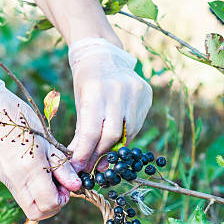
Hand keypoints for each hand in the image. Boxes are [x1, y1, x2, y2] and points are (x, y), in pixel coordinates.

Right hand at [0, 77, 80, 219]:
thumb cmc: (18, 117)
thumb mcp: (45, 138)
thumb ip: (60, 165)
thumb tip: (75, 185)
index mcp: (31, 168)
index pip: (50, 203)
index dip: (63, 199)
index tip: (67, 185)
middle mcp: (15, 178)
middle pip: (36, 213)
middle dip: (51, 206)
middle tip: (58, 187)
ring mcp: (4, 178)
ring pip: (25, 204)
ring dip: (40, 199)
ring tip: (47, 178)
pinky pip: (17, 191)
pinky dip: (29, 189)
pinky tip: (33, 169)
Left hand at [67, 38, 151, 171]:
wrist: (103, 56)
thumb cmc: (86, 83)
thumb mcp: (79, 104)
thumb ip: (81, 132)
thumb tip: (81, 164)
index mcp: (95, 91)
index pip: (91, 132)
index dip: (84, 153)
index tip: (78, 166)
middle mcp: (117, 90)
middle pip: (111, 135)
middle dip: (98, 154)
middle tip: (89, 165)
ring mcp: (135, 91)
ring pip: (126, 133)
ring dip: (112, 149)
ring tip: (100, 157)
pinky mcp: (146, 95)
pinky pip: (136, 124)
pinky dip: (124, 136)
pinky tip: (115, 140)